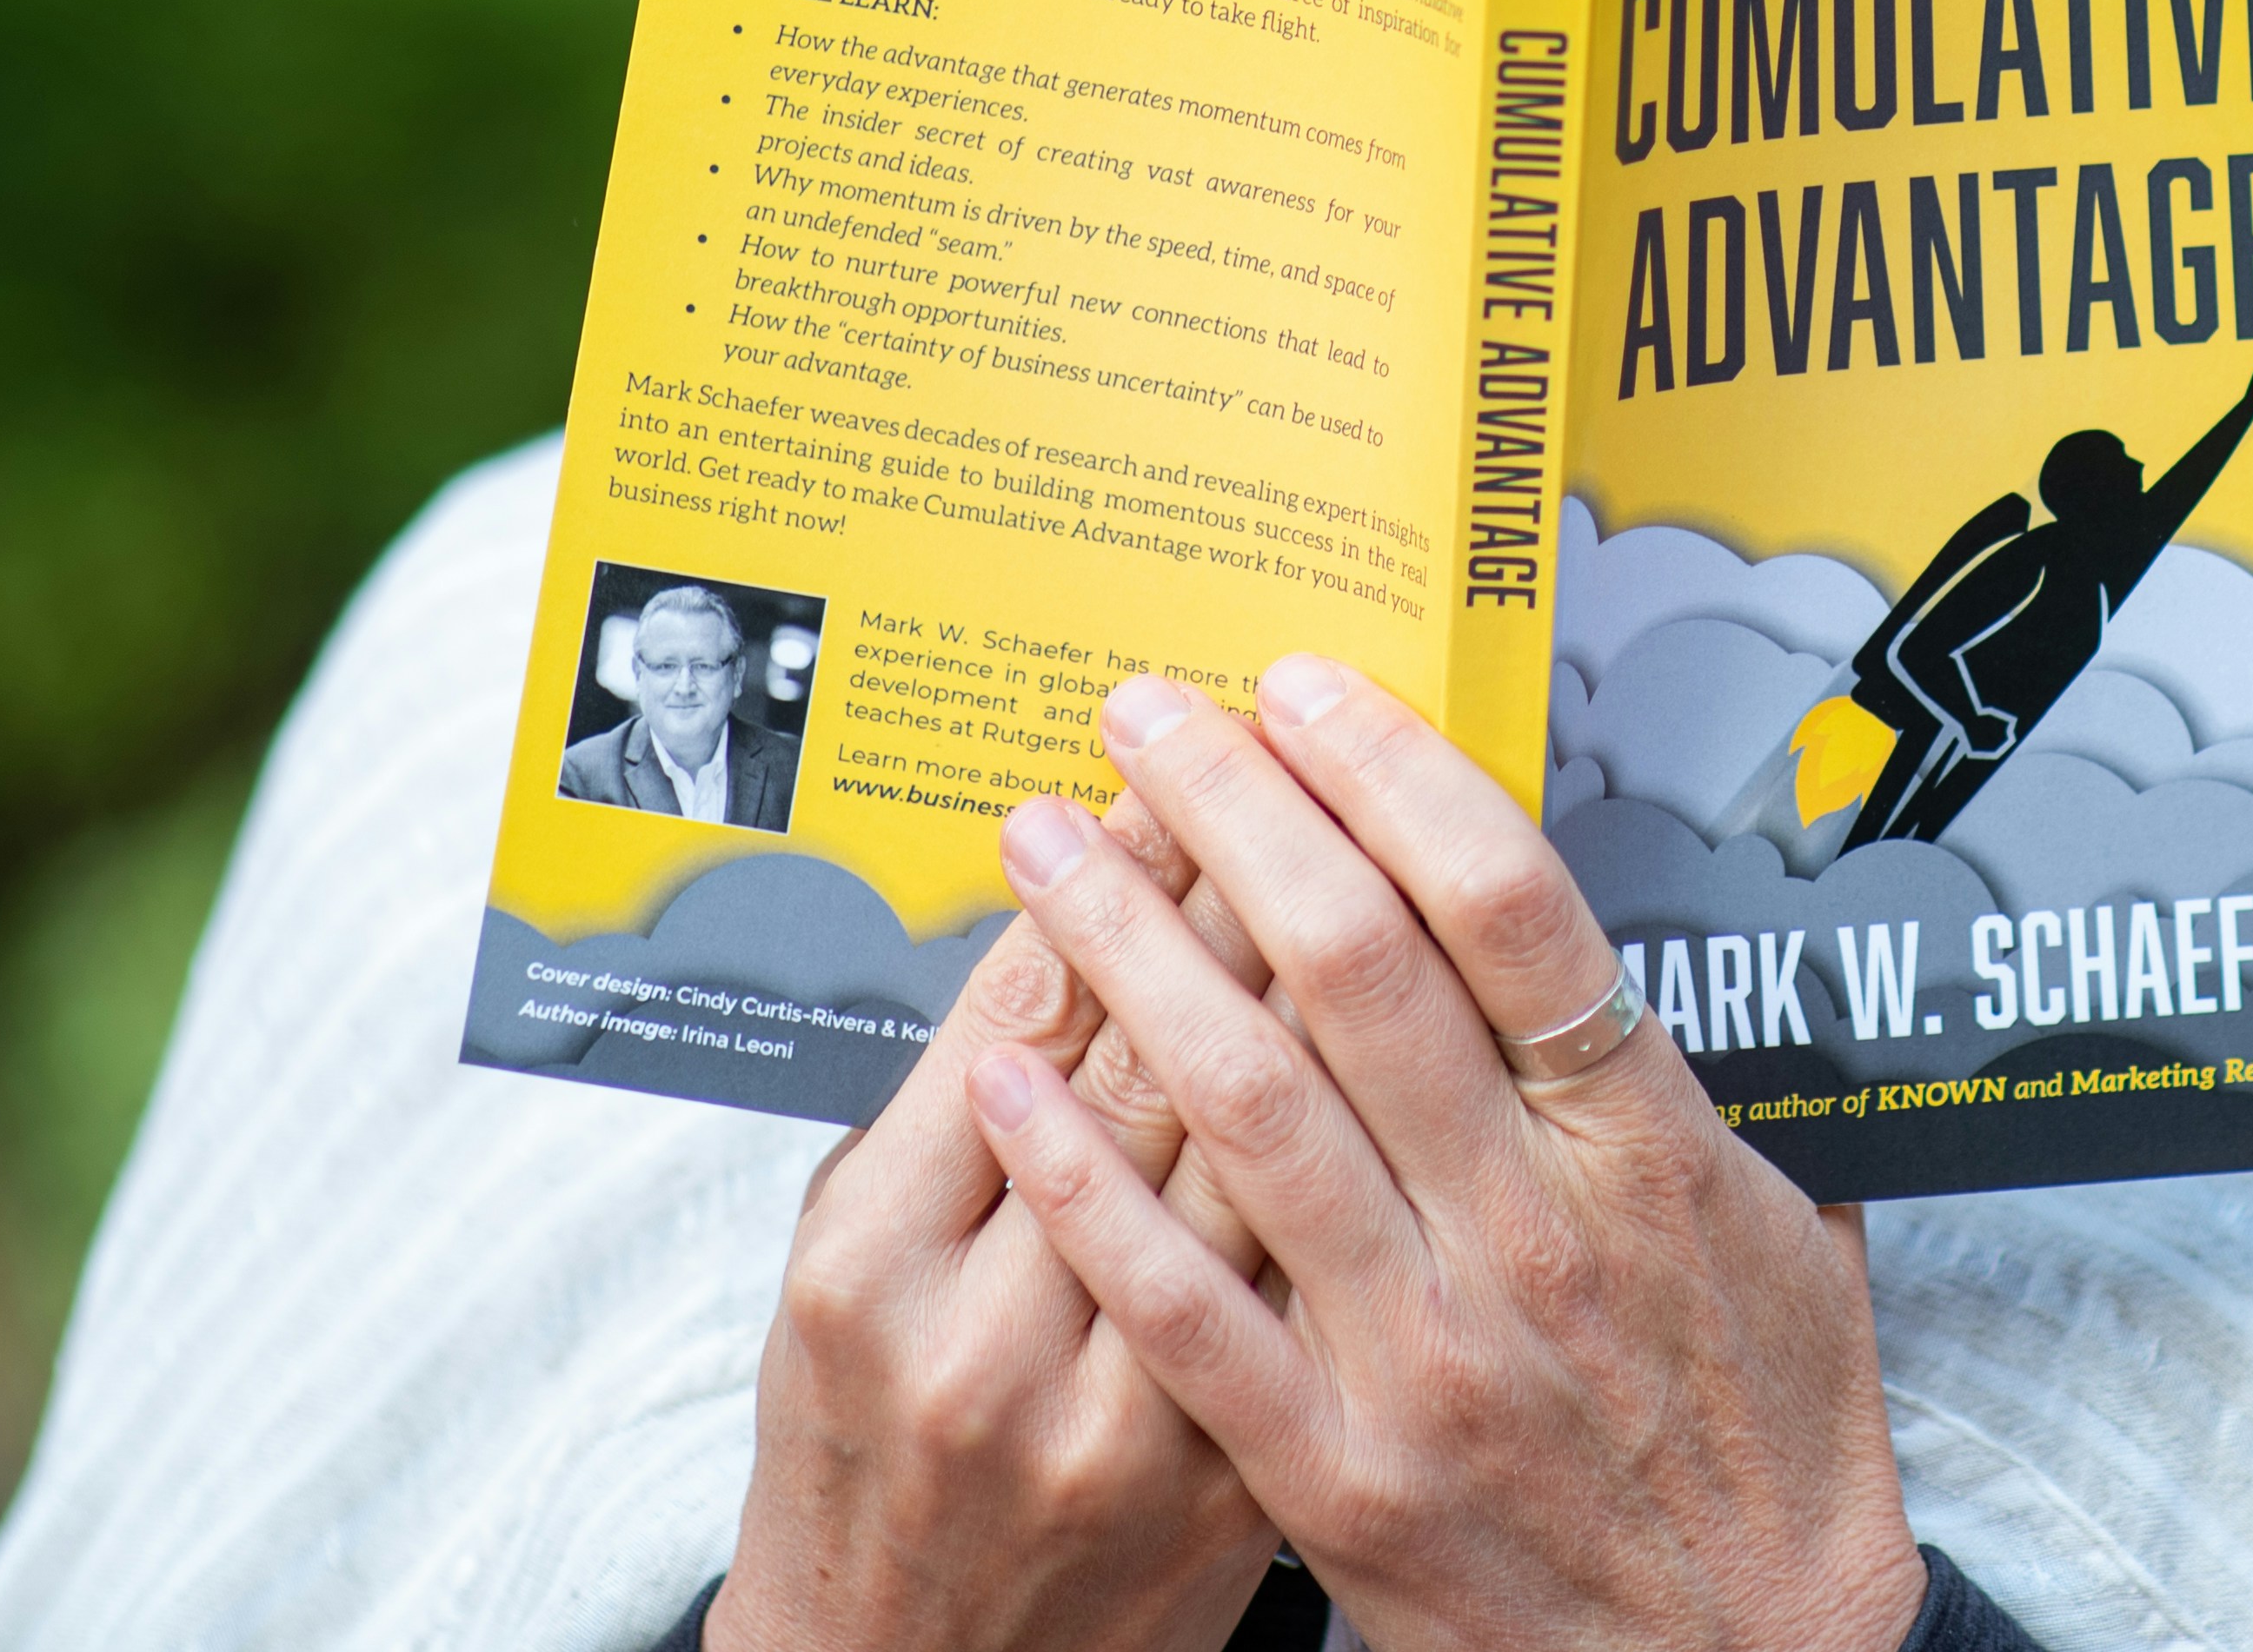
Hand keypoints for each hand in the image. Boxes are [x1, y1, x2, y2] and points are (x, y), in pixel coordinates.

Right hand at [708, 792, 1284, 1651]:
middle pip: (1151, 1070)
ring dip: (1318, 998)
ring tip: (1368, 859)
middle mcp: (993, 1344)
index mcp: (873, 1270)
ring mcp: (1123, 1422)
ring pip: (1259, 1165)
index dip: (1105, 880)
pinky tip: (1403, 1053)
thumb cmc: (864, 1454)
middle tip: (1291, 766)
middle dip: (1231, 898)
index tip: (1164, 775)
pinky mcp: (1230, 1486)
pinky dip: (1362, 1156)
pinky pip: (1316, 1285)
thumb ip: (946, 1114)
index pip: (1014, 1022)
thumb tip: (1068, 929)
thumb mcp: (848, 1269)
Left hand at [971, 661, 1928, 1651]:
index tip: (1305, 689)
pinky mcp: (1334, 1475)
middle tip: (1147, 716)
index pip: (1506, 905)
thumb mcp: (1784, 1231)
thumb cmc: (1772, 1447)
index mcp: (1643, 1149)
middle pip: (1357, 966)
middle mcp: (1530, 1232)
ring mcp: (1423, 1355)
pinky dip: (1087, 1182)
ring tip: (1050, 840)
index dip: (1391, 773)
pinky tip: (1006, 1075)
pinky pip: (1185, 1305)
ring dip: (1131, 949)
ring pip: (1247, 1103)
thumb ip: (1683, 1085)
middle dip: (1235, 814)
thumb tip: (1600, 930)